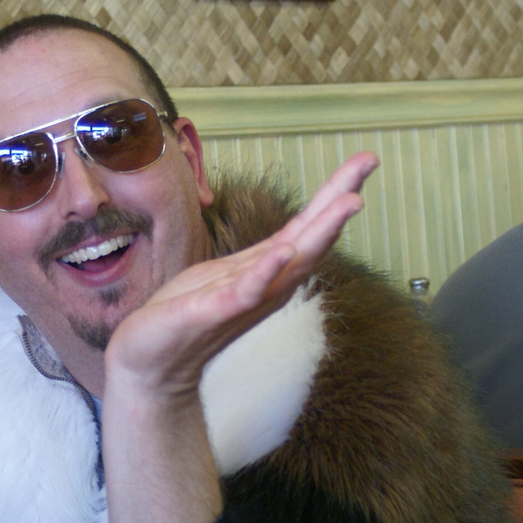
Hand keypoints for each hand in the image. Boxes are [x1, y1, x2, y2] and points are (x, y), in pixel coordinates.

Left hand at [106, 152, 378, 398]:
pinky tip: (284, 251)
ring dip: (322, 231)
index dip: (335, 191)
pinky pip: (247, 290)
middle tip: (369, 161)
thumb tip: (289, 241)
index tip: (366, 159)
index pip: (308, 225)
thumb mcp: (230, 275)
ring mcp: (247, 298)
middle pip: (314, 236)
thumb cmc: (189, 316)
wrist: (153, 363)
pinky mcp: (217, 311)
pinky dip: (266, 271)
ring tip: (350, 200)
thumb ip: (261, 260)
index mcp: (269, 268)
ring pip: (293, 261)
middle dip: (340, 198)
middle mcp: (269, 283)